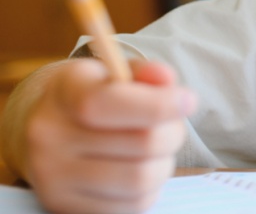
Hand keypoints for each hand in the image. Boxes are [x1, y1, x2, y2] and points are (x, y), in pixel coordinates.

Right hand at [21, 59, 195, 212]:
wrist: (51, 132)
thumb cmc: (99, 96)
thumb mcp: (118, 72)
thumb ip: (145, 73)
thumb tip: (166, 79)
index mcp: (64, 91)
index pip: (105, 103)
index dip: (158, 104)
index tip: (188, 101)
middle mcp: (49, 134)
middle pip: (142, 142)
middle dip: (173, 134)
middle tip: (171, 128)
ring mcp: (53, 175)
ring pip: (141, 179)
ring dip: (163, 165)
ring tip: (155, 152)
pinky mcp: (64, 206)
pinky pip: (133, 205)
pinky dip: (149, 190)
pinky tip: (138, 170)